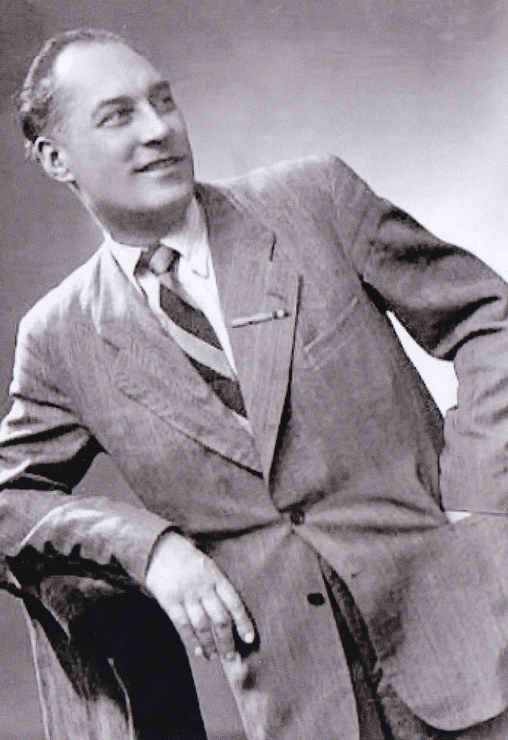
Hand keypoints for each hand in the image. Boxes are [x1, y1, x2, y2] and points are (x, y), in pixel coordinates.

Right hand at [145, 531, 254, 660]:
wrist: (159, 548)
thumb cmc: (186, 558)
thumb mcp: (207, 565)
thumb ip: (217, 587)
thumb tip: (230, 615)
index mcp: (216, 576)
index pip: (234, 603)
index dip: (243, 622)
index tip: (249, 638)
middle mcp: (203, 586)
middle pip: (220, 618)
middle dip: (227, 640)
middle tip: (231, 656)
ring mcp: (186, 594)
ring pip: (202, 625)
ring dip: (209, 644)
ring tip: (214, 656)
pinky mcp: (169, 600)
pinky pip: (182, 625)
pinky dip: (191, 640)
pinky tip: (197, 651)